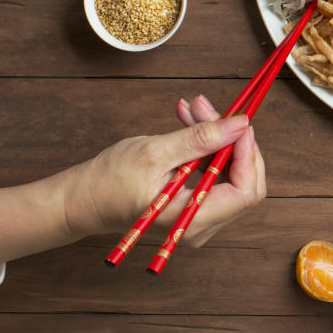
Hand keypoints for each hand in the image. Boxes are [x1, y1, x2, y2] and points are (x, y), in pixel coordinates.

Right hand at [62, 94, 266, 247]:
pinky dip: (207, 145)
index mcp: (192, 219)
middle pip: (244, 180)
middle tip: (208, 108)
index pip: (246, 190)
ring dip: (216, 136)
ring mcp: (201, 215)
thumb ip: (200, 139)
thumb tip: (240, 124)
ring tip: (194, 108)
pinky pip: (215, 171)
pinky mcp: (196, 204)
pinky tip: (190, 120)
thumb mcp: (155, 152)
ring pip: (229, 171)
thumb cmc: (109, 181)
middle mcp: (203, 224)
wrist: (85, 199)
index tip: (238, 122)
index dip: (248, 153)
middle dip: (231, 139)